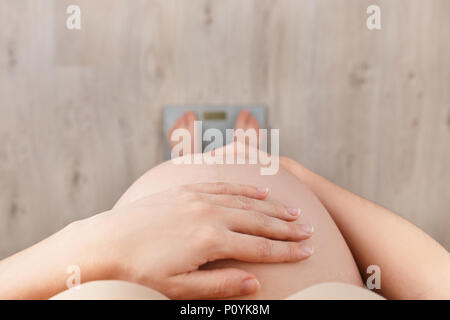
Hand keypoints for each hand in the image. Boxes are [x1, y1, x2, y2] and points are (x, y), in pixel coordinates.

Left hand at [87, 182, 313, 298]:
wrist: (103, 243)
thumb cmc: (139, 271)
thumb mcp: (179, 289)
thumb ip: (219, 285)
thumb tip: (254, 282)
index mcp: (211, 241)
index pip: (260, 246)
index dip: (286, 250)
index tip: (307, 250)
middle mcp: (209, 214)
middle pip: (258, 220)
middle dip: (286, 226)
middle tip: (308, 229)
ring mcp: (197, 198)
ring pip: (245, 200)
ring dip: (271, 206)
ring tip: (292, 210)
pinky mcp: (185, 189)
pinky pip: (222, 185)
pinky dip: (244, 188)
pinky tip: (258, 189)